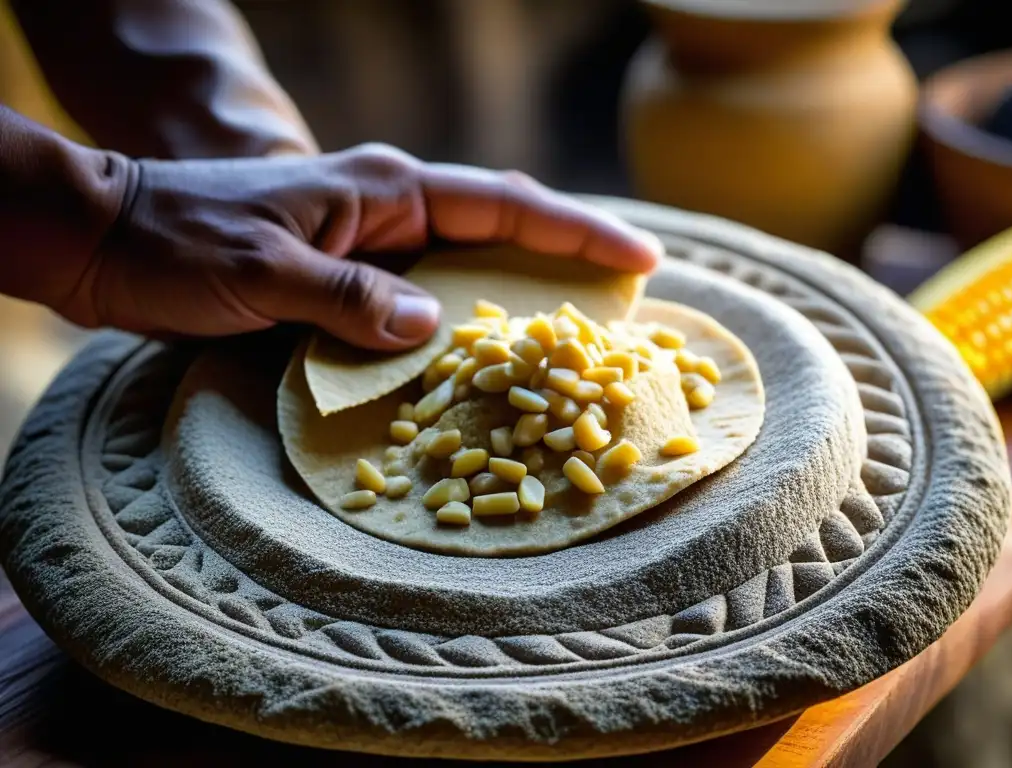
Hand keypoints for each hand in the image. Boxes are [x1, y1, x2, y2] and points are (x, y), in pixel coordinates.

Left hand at [64, 144, 661, 349]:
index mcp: (382, 192)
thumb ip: (349, 300)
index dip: (576, 233)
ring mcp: (367, 247)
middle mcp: (386, 214)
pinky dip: (456, 329)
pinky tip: (475, 365)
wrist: (107, 241)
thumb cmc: (179, 245)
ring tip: (570, 341)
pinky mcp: (342, 280)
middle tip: (626, 304)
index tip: (641, 259)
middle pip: (499, 231)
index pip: (503, 204)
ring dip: (515, 299)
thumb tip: (429, 332)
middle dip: (565, 262)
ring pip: (464, 270)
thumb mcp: (266, 271)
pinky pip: (420, 302)